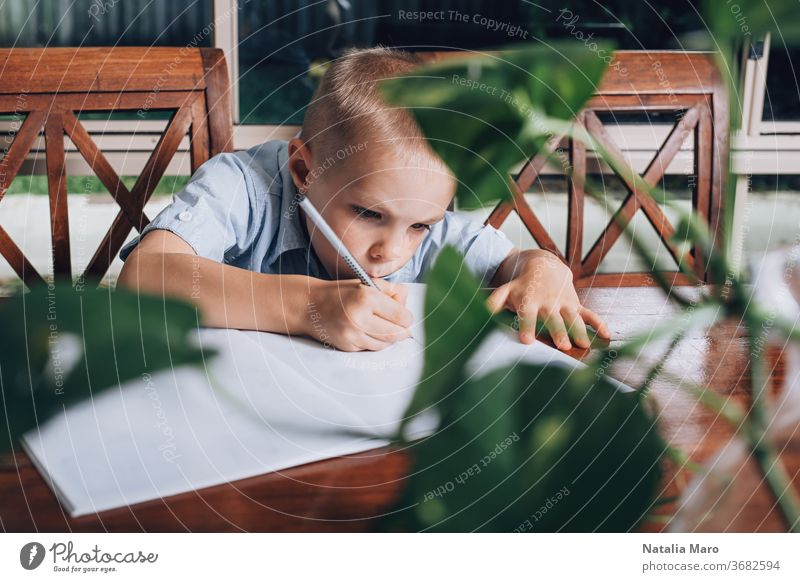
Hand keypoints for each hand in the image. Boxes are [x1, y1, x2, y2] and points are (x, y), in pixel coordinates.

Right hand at [304, 278, 413, 350]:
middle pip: (396, 334)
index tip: (404, 316)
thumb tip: (406, 302)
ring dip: (388, 337)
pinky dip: (374, 341)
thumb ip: (391, 290)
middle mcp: (359, 318)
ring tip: (381, 326)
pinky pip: (371, 348)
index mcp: (366, 298)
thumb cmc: (340, 293)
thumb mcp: (366, 283)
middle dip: (401, 330)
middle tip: (399, 325)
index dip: (406, 317)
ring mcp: (353, 335)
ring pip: (385, 344)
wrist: (310, 306)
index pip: (402, 316)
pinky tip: (367, 331)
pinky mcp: (348, 346)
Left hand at [486, 250, 610, 350]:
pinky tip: (606, 335)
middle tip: (562, 346)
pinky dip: (599, 323)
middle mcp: (548, 302)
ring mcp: (564, 303)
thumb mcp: (505, 290)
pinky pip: (589, 314)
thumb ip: (492, 303)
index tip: (526, 340)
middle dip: (558, 331)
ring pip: (573, 318)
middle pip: (554, 319)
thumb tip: (477, 313)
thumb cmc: (520, 284)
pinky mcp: (575, 305)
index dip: (526, 326)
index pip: (527, 314)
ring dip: (579, 331)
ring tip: (583, 345)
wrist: (543, 265)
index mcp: (529, 300)